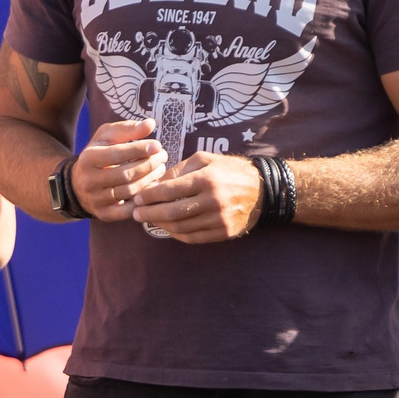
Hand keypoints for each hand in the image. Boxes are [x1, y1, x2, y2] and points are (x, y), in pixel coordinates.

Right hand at [74, 118, 168, 219]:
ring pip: (128, 191)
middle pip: (125, 174)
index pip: (116, 153)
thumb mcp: (106, 137)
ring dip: (149, 180)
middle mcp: (89, 180)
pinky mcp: (103, 214)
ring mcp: (95, 199)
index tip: (157, 145)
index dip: (139, 149)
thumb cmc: (98, 155)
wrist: (77, 184)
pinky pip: (127, 210)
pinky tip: (153, 188)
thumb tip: (150, 124)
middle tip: (163, 157)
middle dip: (148, 165)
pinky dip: (142, 200)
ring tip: (160, 169)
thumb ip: (127, 129)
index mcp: (88, 159)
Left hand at [130, 152, 263, 241]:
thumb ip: (179, 170)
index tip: (137, 198)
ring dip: (160, 225)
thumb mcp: (205, 159)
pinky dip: (176, 234)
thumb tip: (155, 184)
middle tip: (136, 213)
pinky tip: (168, 228)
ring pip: (180, 227)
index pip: (168, 190)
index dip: (148, 196)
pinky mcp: (223, 232)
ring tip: (150, 220)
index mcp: (206, 179)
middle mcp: (212, 200)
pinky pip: (193, 237)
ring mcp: (218, 219)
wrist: (262, 190)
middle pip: (171, 212)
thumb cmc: (229, 170)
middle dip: (149, 213)